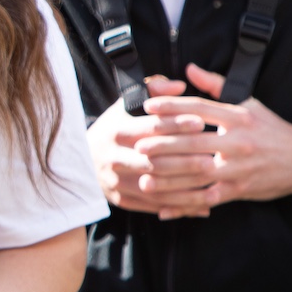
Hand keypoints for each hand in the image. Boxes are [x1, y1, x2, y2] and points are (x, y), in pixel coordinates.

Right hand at [87, 76, 215, 217]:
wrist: (79, 162)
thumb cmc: (111, 130)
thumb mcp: (124, 106)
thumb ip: (152, 91)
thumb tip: (179, 85)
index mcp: (116, 131)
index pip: (150, 127)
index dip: (176, 124)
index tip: (201, 123)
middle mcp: (115, 157)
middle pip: (155, 160)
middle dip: (185, 160)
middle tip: (212, 157)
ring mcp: (117, 180)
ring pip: (157, 186)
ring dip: (186, 186)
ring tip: (212, 182)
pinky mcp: (122, 199)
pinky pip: (154, 204)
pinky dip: (180, 205)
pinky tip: (202, 203)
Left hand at [130, 64, 291, 216]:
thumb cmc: (270, 128)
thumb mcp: (247, 102)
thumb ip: (216, 85)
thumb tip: (189, 68)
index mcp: (237, 117)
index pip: (199, 108)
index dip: (172, 106)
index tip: (148, 107)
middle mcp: (237, 143)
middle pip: (194, 143)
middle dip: (164, 146)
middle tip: (138, 147)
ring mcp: (238, 169)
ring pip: (199, 175)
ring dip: (169, 179)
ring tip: (144, 180)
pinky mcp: (240, 190)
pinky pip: (208, 199)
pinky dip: (186, 206)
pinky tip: (164, 210)